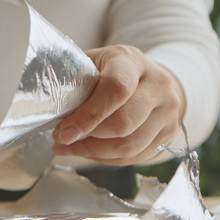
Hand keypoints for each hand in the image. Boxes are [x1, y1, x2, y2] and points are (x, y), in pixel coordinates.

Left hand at [51, 45, 184, 164]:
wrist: (149, 78)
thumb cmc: (112, 71)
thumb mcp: (93, 64)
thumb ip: (76, 81)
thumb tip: (51, 106)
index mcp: (133, 61)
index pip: (116, 89)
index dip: (88, 115)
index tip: (64, 132)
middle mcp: (158, 84)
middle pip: (123, 123)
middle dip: (88, 137)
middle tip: (62, 139)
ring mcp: (169, 111)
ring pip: (129, 145)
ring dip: (94, 152)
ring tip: (70, 148)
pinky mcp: (169, 133)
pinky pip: (135, 156)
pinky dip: (107, 159)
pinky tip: (89, 152)